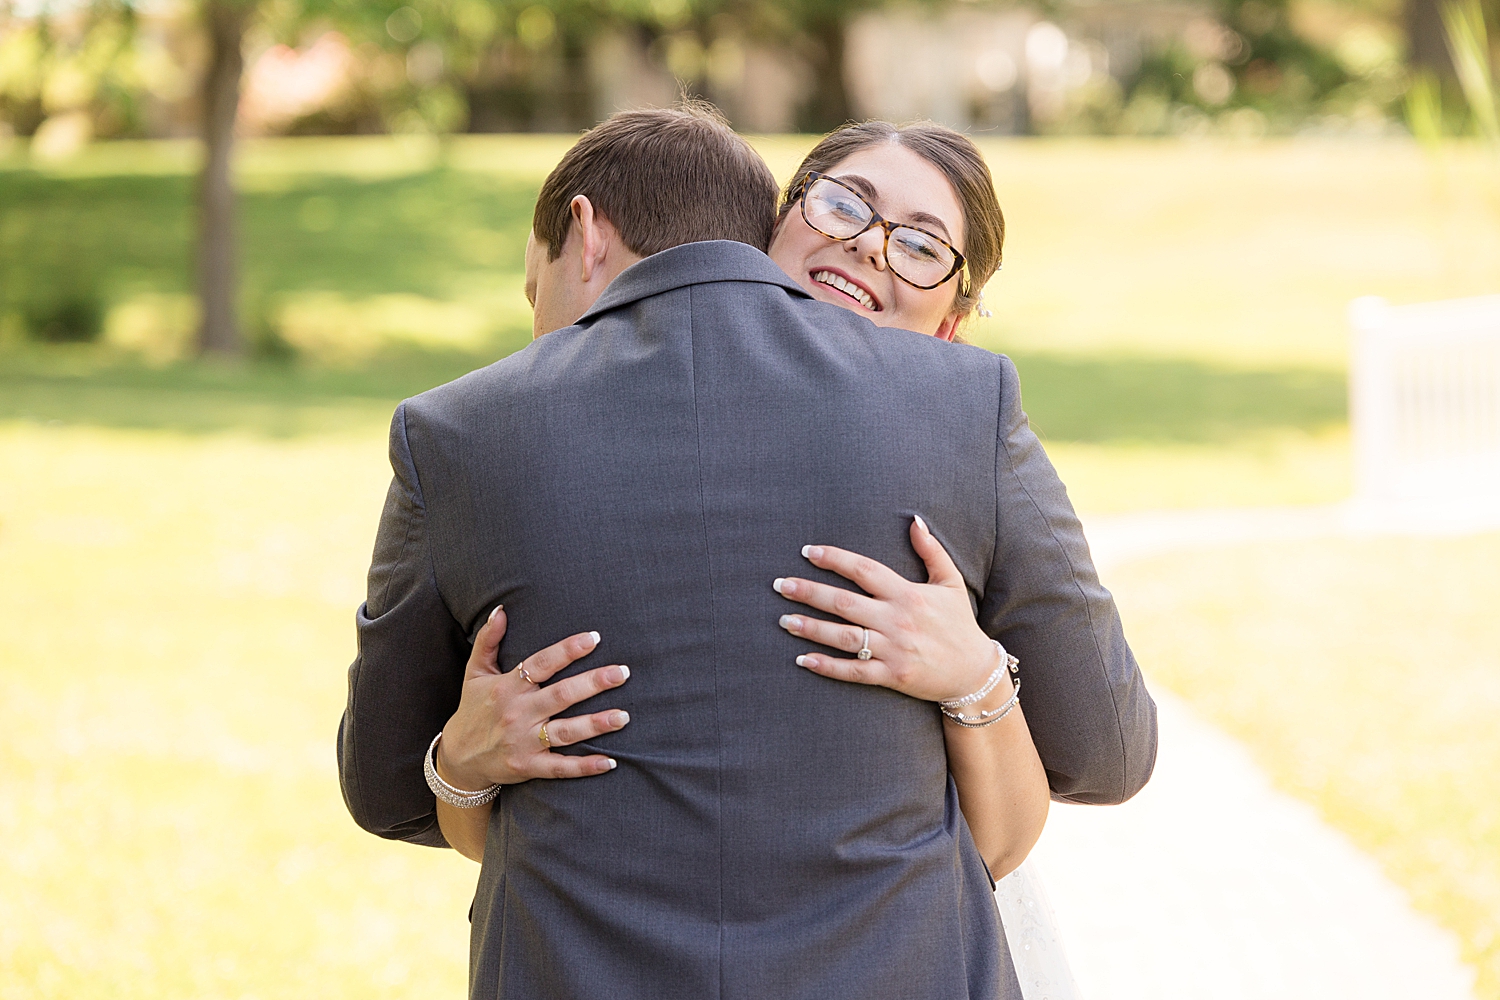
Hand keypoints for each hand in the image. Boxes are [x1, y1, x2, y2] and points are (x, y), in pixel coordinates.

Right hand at [436, 606, 630, 788]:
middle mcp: (517, 713)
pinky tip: (610, 762)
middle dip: (593, 683)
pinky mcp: (528, 767)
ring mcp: (524, 742)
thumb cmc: (473, 709)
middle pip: (561, 696)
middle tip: (622, 673)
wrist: (458, 757)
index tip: (594, 638)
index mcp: (507, 687)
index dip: (567, 650)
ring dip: (596, 724)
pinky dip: (585, 767)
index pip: (541, 664)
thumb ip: (488, 640)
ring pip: (566, 732)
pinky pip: (561, 768)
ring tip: (624, 716)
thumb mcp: (475, 673)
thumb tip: (501, 609)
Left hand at [773, 516, 1004, 703]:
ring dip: (811, 628)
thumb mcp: (950, 583)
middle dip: (809, 592)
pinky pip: (854, 671)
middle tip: (780, 585)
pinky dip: (828, 666)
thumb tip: (914, 520)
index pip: (864, 570)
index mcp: (908, 594)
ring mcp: (893, 650)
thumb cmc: (960, 624)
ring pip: (844, 637)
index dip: (835, 559)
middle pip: (845, 602)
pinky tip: (803, 660)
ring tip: (783, 620)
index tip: (808, 552)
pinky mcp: (892, 675)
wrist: (975, 672)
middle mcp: (897, 620)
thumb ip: (931, 551)